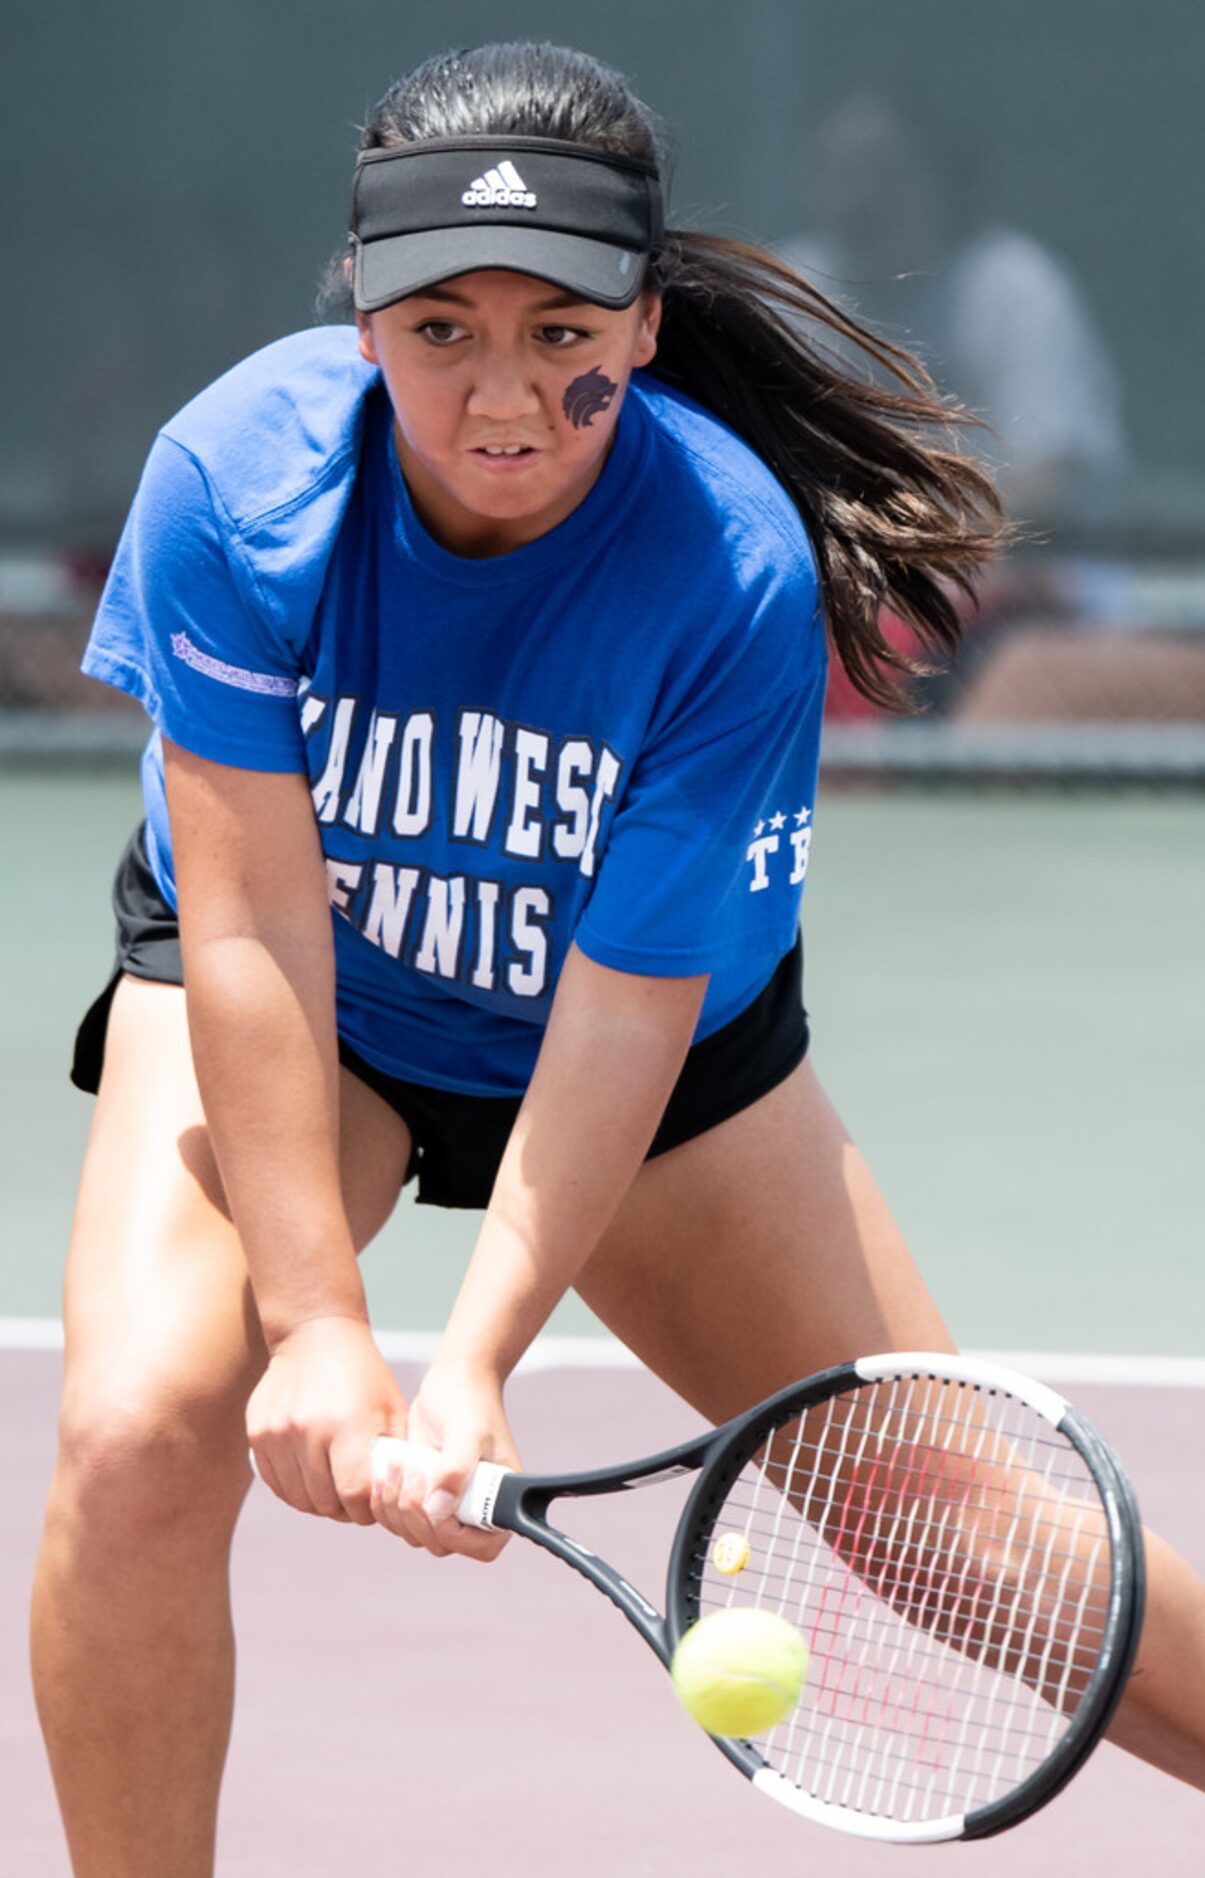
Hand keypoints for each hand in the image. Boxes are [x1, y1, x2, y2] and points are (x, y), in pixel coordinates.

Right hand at [247, 1315, 406, 1524]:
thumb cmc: (362, 1374)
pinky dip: (294, 1489)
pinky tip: (310, 1477)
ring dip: (317, 1503)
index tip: (371, 1505)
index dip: (365, 1510)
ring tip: (333, 1489)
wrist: (314, 1334)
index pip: (354, 1494)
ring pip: (297, 1498)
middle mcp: (307, 1430)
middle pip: (324, 1502)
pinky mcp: (257, 1433)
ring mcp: (277, 1432)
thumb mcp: (391, 1409)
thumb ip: (394, 1457)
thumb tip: (395, 1502)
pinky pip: (274, 1483)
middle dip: (343, 1509)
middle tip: (353, 1500)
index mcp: (347, 1425)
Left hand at [371, 1356, 518, 1561]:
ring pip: (413, 1534)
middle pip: (440, 1543)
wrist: (452, 1382)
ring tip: (398, 1463)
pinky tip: (388, 1469)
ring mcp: (445, 1506)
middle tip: (412, 1469)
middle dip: (416, 1512)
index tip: (434, 1501)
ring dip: (396, 1505)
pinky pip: (397, 1519)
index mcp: (500, 1501)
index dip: (453, 1534)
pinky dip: (385, 1500)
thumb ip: (454, 1472)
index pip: (482, 1547)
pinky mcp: (421, 1496)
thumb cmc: (469, 1403)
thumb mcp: (466, 1433)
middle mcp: (474, 1510)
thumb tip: (438, 1510)